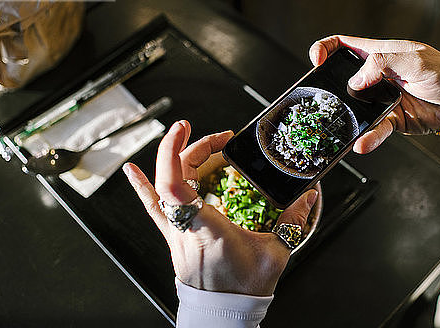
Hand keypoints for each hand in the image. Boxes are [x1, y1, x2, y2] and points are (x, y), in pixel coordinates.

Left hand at [123, 120, 317, 295]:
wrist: (223, 313)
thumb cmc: (243, 289)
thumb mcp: (275, 253)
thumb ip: (293, 221)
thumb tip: (308, 196)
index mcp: (207, 227)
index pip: (175, 187)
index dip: (176, 152)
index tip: (188, 129)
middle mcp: (184, 226)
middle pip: (172, 175)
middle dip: (193, 146)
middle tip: (221, 138)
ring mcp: (174, 231)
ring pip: (161, 186)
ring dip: (174, 156)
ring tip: (187, 134)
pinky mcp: (173, 235)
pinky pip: (152, 206)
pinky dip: (141, 186)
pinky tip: (131, 169)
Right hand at [309, 35, 439, 153]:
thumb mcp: (415, 60)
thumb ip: (383, 63)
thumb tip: (356, 80)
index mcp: (379, 54)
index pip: (343, 45)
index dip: (325, 49)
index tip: (318, 61)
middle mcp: (376, 77)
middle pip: (341, 79)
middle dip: (327, 88)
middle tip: (319, 99)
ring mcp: (381, 100)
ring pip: (354, 109)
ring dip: (345, 118)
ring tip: (338, 125)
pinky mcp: (391, 120)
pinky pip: (375, 129)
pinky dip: (368, 137)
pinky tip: (362, 143)